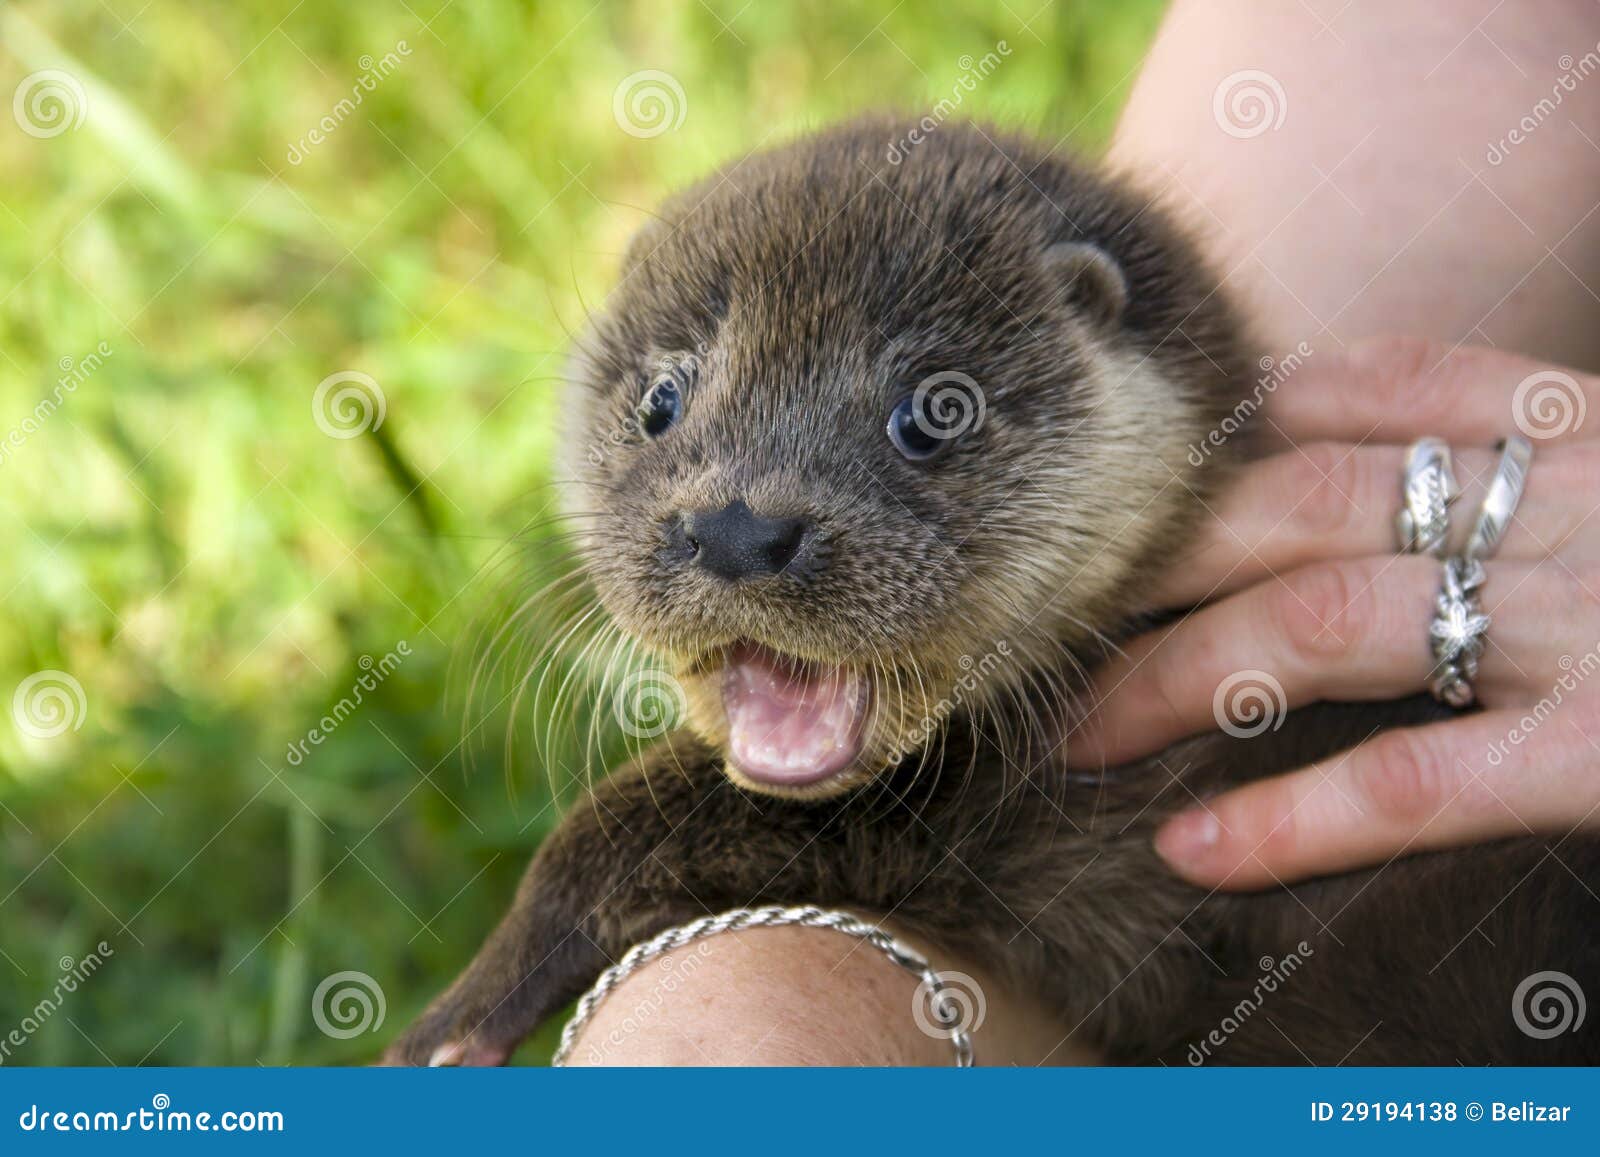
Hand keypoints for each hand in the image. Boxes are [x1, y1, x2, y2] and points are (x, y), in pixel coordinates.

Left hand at [1066, 337, 1599, 888]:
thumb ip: (1525, 471)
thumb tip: (1331, 472)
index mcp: (1575, 431)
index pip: (1369, 388)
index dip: (1227, 438)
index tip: (1121, 491)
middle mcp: (1568, 499)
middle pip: (1300, 502)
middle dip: (1151, 564)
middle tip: (1042, 627)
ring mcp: (1586, 617)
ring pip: (1323, 618)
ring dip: (1175, 678)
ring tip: (1074, 740)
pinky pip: (1418, 777)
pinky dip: (1293, 817)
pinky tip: (1191, 852)